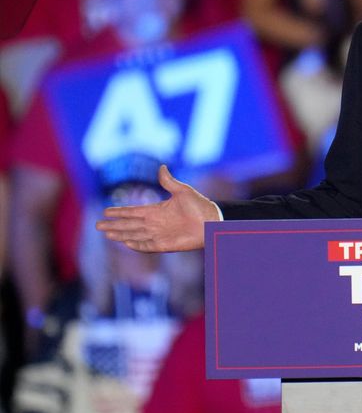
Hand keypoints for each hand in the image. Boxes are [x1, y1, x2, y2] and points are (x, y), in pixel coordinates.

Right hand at [95, 165, 219, 251]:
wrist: (213, 222)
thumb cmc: (201, 206)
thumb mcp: (183, 191)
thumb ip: (169, 182)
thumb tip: (162, 167)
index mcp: (157, 210)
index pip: (134, 211)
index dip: (120, 211)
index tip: (106, 210)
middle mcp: (155, 223)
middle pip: (130, 224)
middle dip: (114, 225)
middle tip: (98, 225)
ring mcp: (159, 234)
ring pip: (135, 235)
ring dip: (121, 234)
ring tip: (107, 234)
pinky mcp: (165, 245)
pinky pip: (147, 246)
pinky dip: (136, 245)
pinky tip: (125, 243)